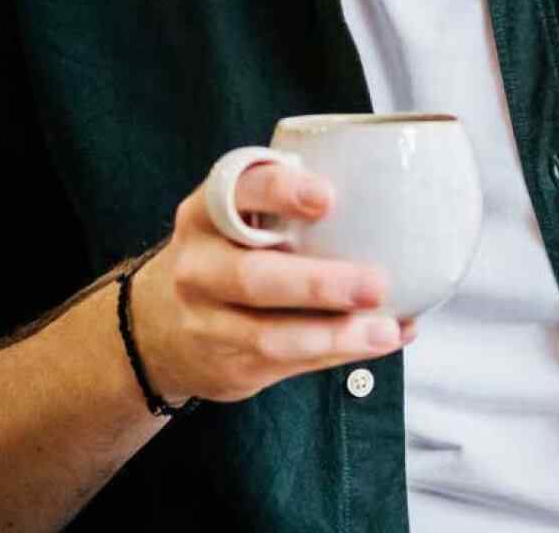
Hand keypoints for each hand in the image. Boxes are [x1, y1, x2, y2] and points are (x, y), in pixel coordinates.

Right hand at [132, 160, 413, 402]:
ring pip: (270, 335)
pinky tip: (379, 341)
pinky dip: (340, 354)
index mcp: (207, 215)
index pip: (235, 194)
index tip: (326, 196)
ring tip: (385, 330)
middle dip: (318, 284)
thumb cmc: (227, 257)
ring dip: (336, 335)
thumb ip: (289, 209)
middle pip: (253, 278)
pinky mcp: (229, 365)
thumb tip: (400, 216)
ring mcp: (208, 322)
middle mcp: (199, 267)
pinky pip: (288, 364)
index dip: (280, 192)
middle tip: (376, 283)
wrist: (157, 328)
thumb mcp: (236, 221)